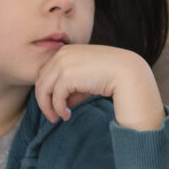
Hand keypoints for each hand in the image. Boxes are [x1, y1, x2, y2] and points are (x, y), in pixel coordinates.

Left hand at [32, 44, 164, 131]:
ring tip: (58, 118)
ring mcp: (63, 64)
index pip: (46, 72)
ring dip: (48, 107)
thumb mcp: (88, 77)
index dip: (47, 90)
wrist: (127, 72)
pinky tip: (66, 115)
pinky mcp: (66, 75)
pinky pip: (55, 97)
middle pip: (41, 81)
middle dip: (44, 100)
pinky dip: (58, 109)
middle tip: (53, 115)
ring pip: (44, 89)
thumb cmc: (111, 75)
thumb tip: (62, 102)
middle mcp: (61, 54)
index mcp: (66, 51)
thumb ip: (73, 85)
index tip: (55, 104)